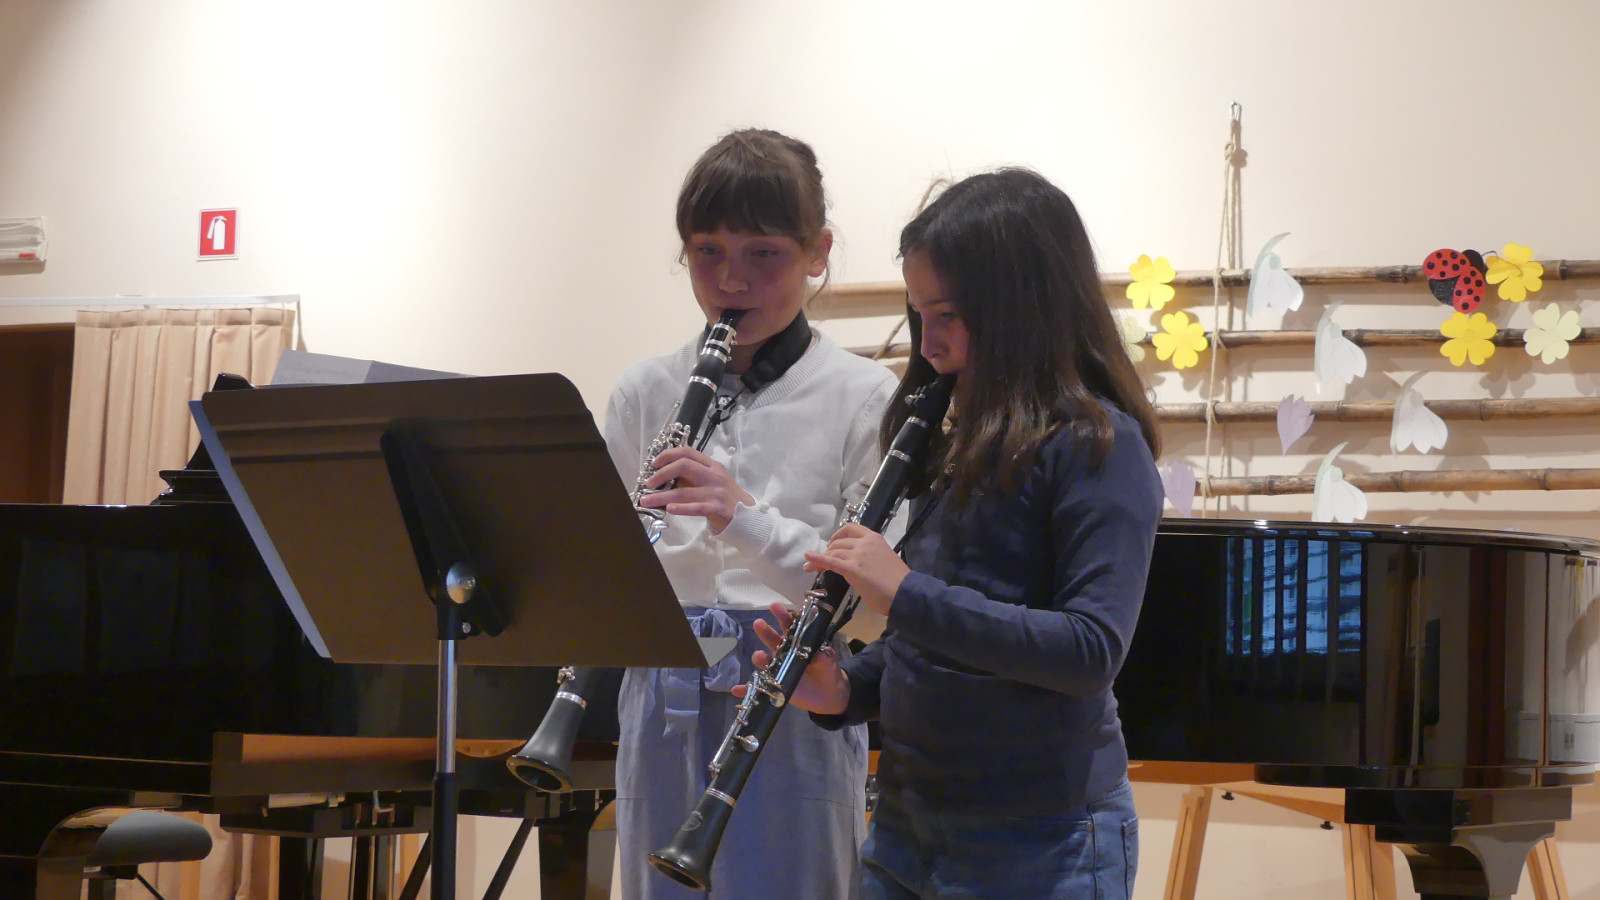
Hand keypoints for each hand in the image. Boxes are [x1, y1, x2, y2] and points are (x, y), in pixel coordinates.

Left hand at [638, 446, 755, 533]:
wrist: (749, 518)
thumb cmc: (727, 499)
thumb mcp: (713, 482)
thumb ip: (694, 477)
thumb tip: (666, 475)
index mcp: (712, 466)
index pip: (688, 452)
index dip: (668, 455)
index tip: (654, 463)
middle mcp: (714, 476)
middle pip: (684, 466)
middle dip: (662, 473)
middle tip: (649, 482)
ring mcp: (716, 492)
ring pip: (683, 491)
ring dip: (661, 496)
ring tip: (646, 500)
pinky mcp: (717, 509)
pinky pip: (695, 507)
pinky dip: (681, 508)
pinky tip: (669, 509)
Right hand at [732, 603, 850, 715]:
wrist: (827, 694)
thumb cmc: (827, 671)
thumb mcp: (829, 661)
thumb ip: (824, 657)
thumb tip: (821, 654)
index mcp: (796, 643)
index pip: (788, 626)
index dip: (782, 615)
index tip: (775, 605)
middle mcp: (783, 653)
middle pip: (772, 640)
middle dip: (765, 631)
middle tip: (759, 623)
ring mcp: (778, 670)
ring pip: (765, 661)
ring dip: (759, 657)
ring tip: (760, 656)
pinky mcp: (774, 687)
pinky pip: (758, 688)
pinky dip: (746, 689)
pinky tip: (737, 689)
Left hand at [803, 523, 909, 616]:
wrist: (905, 593)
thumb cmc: (898, 581)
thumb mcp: (884, 559)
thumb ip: (870, 555)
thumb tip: (858, 562)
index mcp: (874, 538)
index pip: (850, 528)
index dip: (837, 536)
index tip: (832, 544)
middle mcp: (865, 542)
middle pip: (838, 543)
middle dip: (827, 551)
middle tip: (822, 562)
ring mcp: (858, 555)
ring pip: (833, 553)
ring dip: (820, 559)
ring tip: (811, 567)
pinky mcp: (852, 569)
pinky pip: (830, 562)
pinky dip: (817, 559)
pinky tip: (808, 559)